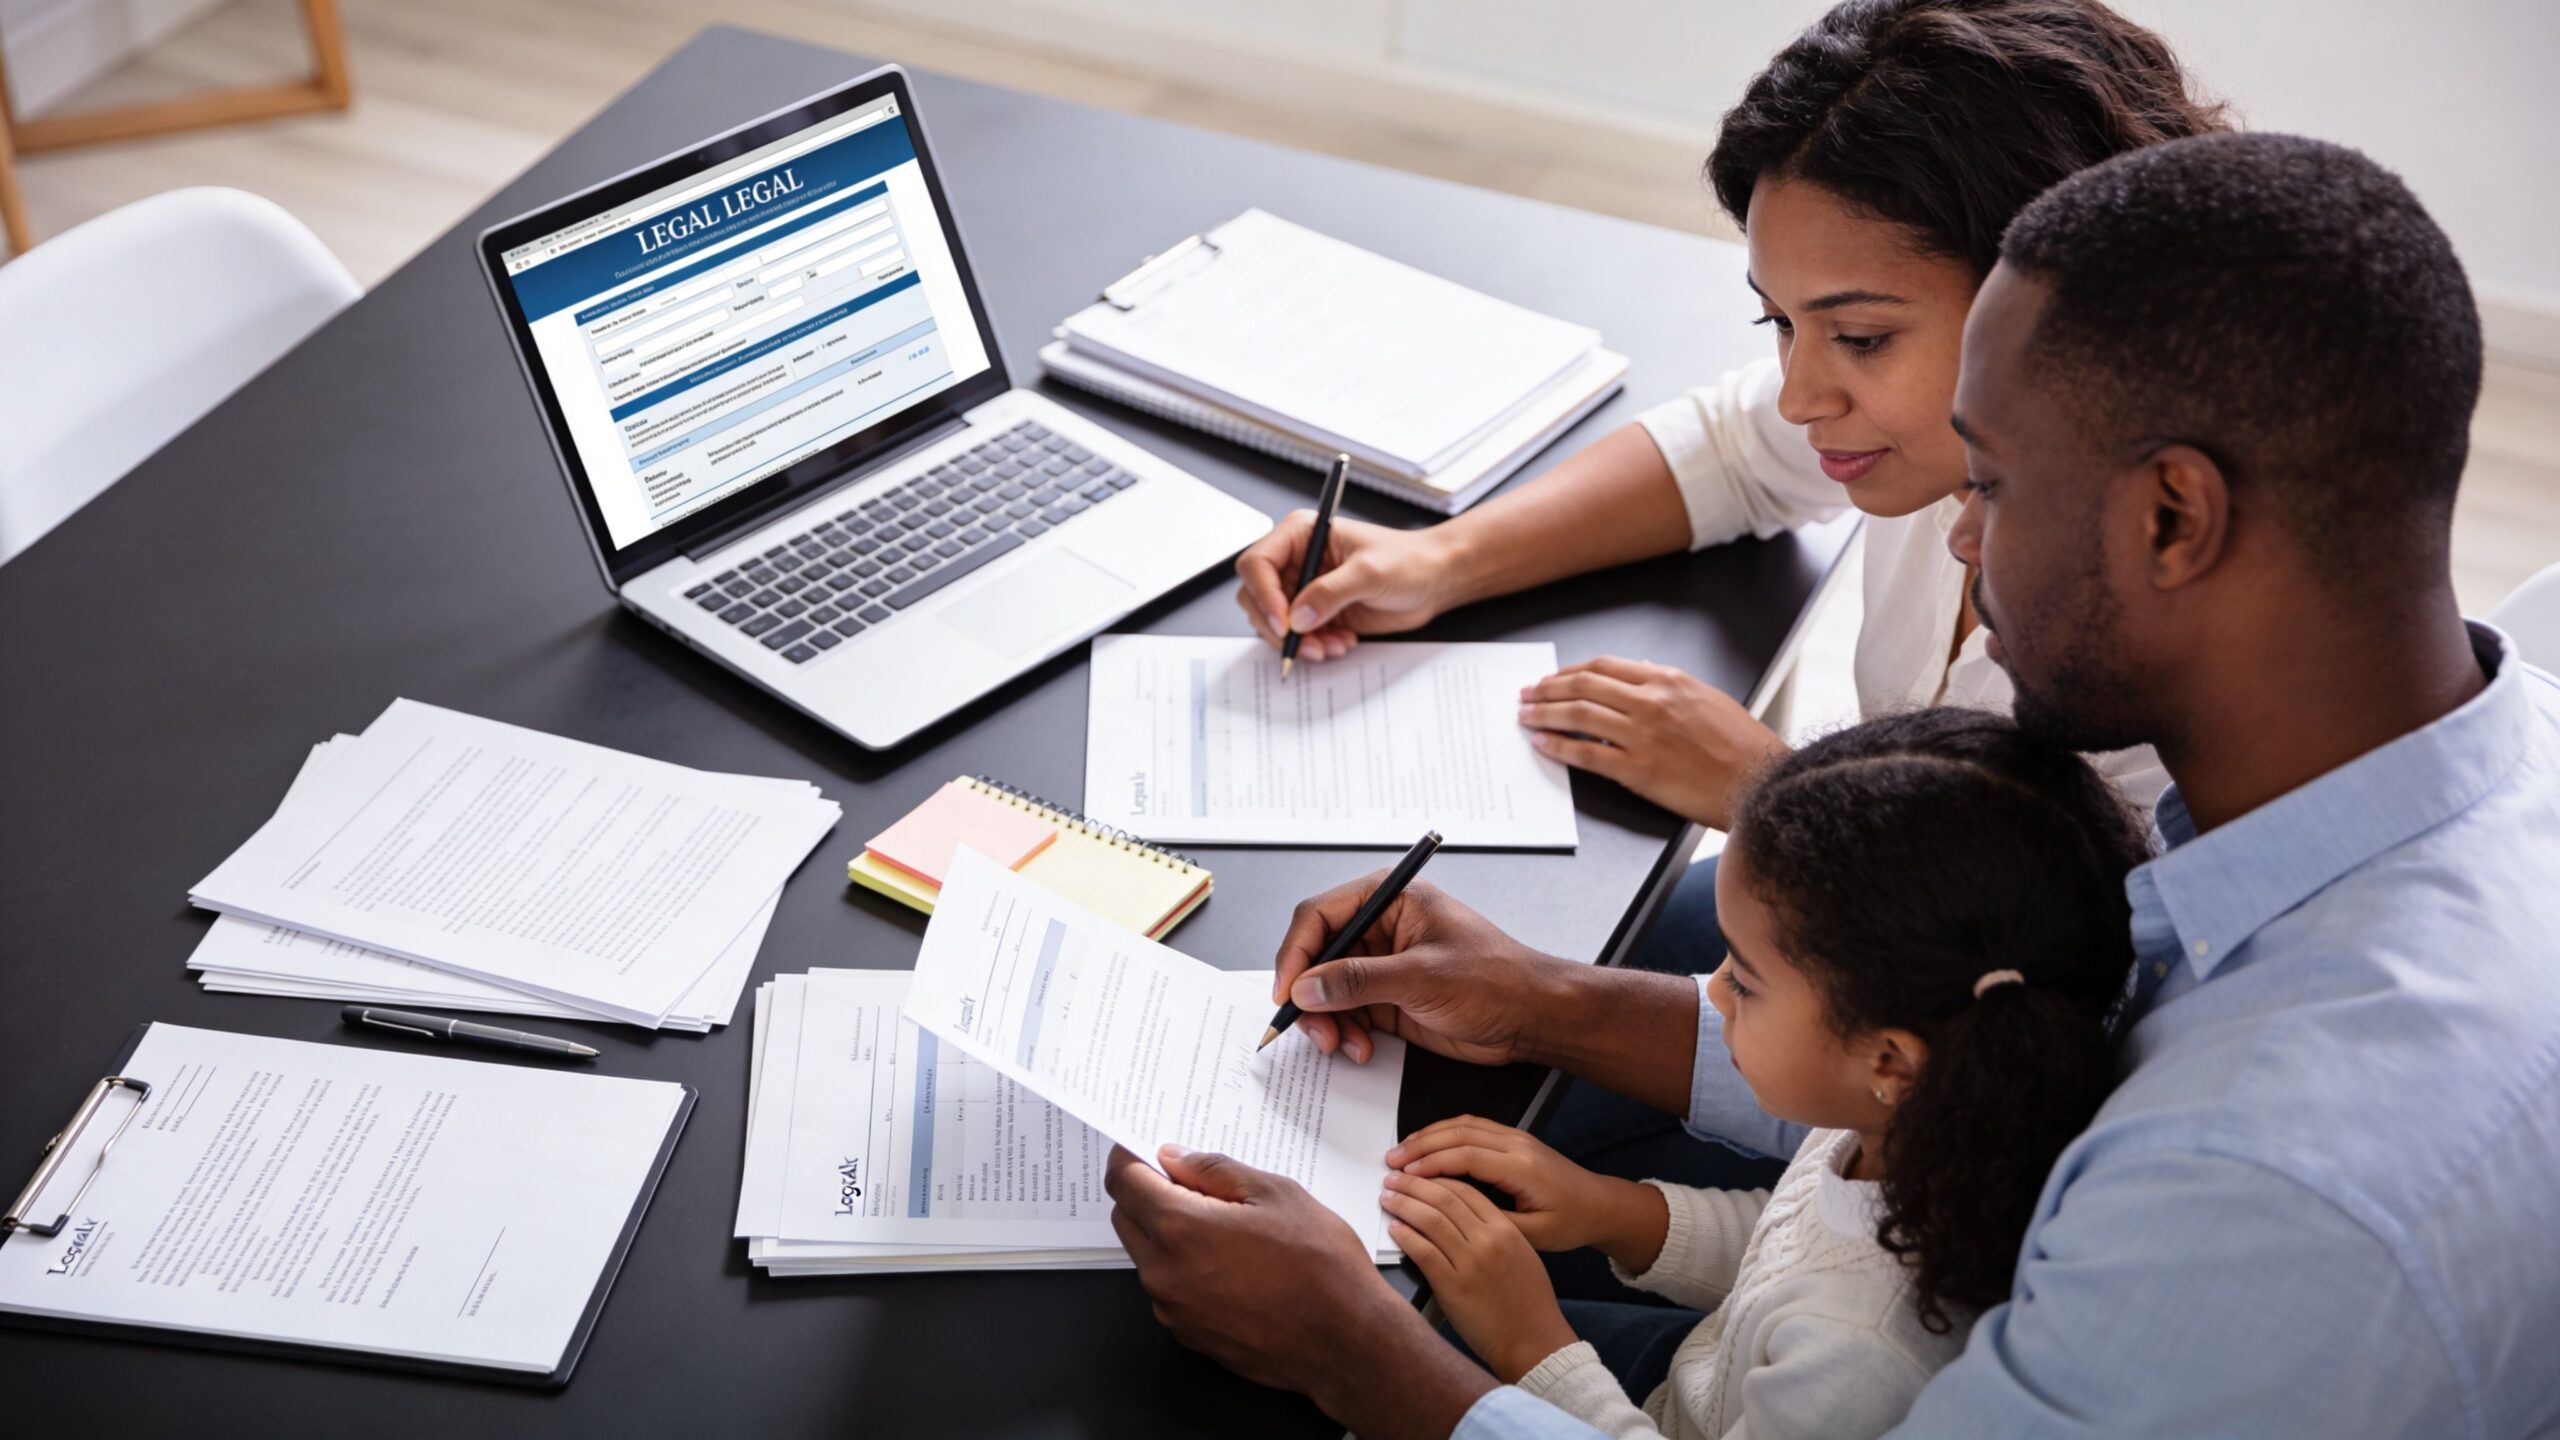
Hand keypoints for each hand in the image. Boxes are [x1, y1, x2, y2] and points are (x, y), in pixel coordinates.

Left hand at [1106, 1145, 1495, 1434]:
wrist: (1346, 1342)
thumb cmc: (1321, 1268)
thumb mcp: (1276, 1194)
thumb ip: (1215, 1171)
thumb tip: (1175, 1159)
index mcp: (1180, 1228)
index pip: (1124, 1181)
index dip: (1129, 1157)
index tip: (1142, 1148)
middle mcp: (1164, 1273)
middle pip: (1126, 1218)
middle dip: (1146, 1193)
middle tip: (1190, 1183)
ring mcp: (1173, 1310)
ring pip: (1147, 1256)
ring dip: (1166, 1233)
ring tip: (1224, 1227)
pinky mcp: (1188, 1336)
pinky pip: (1168, 1290)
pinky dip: (1183, 1269)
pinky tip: (1230, 1264)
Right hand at [1234, 512, 1461, 662]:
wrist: (1433, 580)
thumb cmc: (1407, 560)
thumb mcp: (1369, 572)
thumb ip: (1330, 593)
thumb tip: (1297, 617)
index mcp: (1301, 535)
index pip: (1257, 563)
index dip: (1262, 594)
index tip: (1283, 622)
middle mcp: (1296, 561)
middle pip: (1256, 597)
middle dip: (1278, 626)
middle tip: (1306, 643)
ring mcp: (1304, 589)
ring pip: (1273, 623)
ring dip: (1299, 642)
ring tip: (1332, 645)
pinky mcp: (1316, 613)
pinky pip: (1297, 637)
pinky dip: (1313, 647)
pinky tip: (1341, 642)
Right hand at [1272, 876, 1574, 1065]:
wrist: (1531, 1018)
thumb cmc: (1496, 979)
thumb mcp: (1423, 977)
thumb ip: (1359, 980)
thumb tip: (1307, 986)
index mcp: (1389, 898)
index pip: (1319, 916)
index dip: (1296, 954)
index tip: (1287, 993)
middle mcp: (1379, 928)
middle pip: (1316, 955)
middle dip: (1310, 996)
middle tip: (1313, 1029)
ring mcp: (1381, 965)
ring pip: (1325, 991)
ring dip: (1326, 1021)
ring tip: (1344, 1044)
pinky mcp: (1386, 998)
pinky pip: (1344, 1014)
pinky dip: (1344, 1034)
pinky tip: (1361, 1048)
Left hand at [1380, 1172, 1578, 1383]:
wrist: (1535, 1342)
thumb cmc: (1531, 1305)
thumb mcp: (1523, 1257)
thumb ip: (1497, 1234)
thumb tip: (1464, 1220)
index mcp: (1506, 1231)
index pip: (1465, 1190)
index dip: (1436, 1178)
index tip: (1420, 1174)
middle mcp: (1488, 1241)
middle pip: (1444, 1199)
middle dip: (1413, 1185)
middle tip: (1394, 1180)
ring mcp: (1470, 1263)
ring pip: (1430, 1220)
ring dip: (1404, 1205)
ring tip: (1388, 1199)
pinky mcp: (1453, 1287)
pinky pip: (1424, 1252)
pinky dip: (1406, 1236)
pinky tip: (1395, 1229)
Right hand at [1386, 1116, 1665, 1266]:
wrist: (1599, 1204)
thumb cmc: (1570, 1221)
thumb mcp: (1534, 1236)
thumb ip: (1495, 1224)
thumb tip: (1455, 1217)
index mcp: (1522, 1168)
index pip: (1467, 1156)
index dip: (1431, 1163)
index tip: (1405, 1175)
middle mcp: (1518, 1145)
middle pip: (1459, 1133)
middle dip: (1421, 1145)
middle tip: (1392, 1160)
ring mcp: (1517, 1137)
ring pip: (1464, 1124)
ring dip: (1429, 1134)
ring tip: (1402, 1150)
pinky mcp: (1515, 1137)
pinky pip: (1474, 1125)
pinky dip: (1446, 1131)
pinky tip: (1428, 1142)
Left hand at [1518, 657, 1788, 828]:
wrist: (1760, 782)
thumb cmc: (1740, 745)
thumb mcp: (1706, 697)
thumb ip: (1668, 684)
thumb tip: (1638, 672)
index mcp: (1667, 680)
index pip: (1604, 666)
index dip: (1569, 671)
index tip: (1551, 677)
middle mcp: (1650, 702)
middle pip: (1583, 686)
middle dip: (1547, 688)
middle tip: (1526, 693)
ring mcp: (1642, 736)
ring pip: (1578, 716)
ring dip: (1544, 714)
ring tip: (1525, 716)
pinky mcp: (1638, 770)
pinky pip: (1587, 754)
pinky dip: (1559, 747)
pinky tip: (1543, 744)